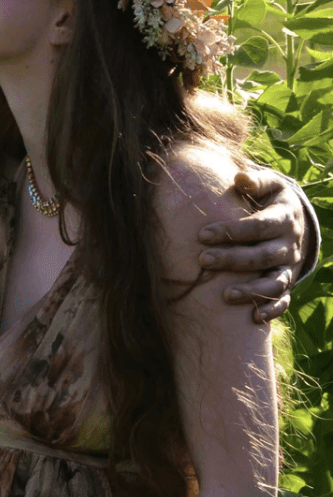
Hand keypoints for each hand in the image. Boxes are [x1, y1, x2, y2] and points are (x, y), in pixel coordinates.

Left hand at [197, 168, 304, 323]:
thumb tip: (240, 178)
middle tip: (203, 260)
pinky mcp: (288, 282)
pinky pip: (284, 300)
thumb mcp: (269, 184)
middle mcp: (289, 245)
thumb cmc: (270, 198)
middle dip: (232, 260)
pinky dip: (272, 310)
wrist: (294, 218)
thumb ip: (256, 181)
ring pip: (274, 282)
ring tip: (225, 295)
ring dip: (252, 290)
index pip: (258, 226)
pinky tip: (253, 318)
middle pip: (262, 256)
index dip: (232, 231)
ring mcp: (289, 266)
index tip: (202, 234)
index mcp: (284, 218)